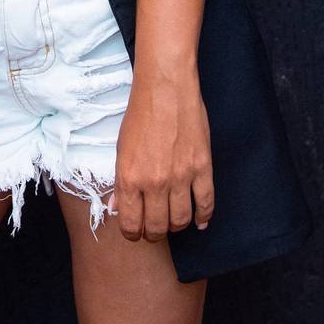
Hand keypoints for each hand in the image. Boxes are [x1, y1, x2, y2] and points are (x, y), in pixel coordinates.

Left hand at [111, 70, 214, 240]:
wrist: (166, 88)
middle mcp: (154, 182)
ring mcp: (180, 176)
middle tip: (154, 230)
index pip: (130, 223)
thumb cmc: (140, 114)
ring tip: (173, 222)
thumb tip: (117, 208)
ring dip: (176, 227)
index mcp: (129, 177)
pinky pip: (206, 203)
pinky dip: (203, 217)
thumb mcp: (120, 147)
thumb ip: (120, 181)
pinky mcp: (202, 168)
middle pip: (157, 227)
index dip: (132, 233)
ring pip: (181, 220)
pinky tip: (200, 221)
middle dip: (153, 234)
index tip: (135, 233)